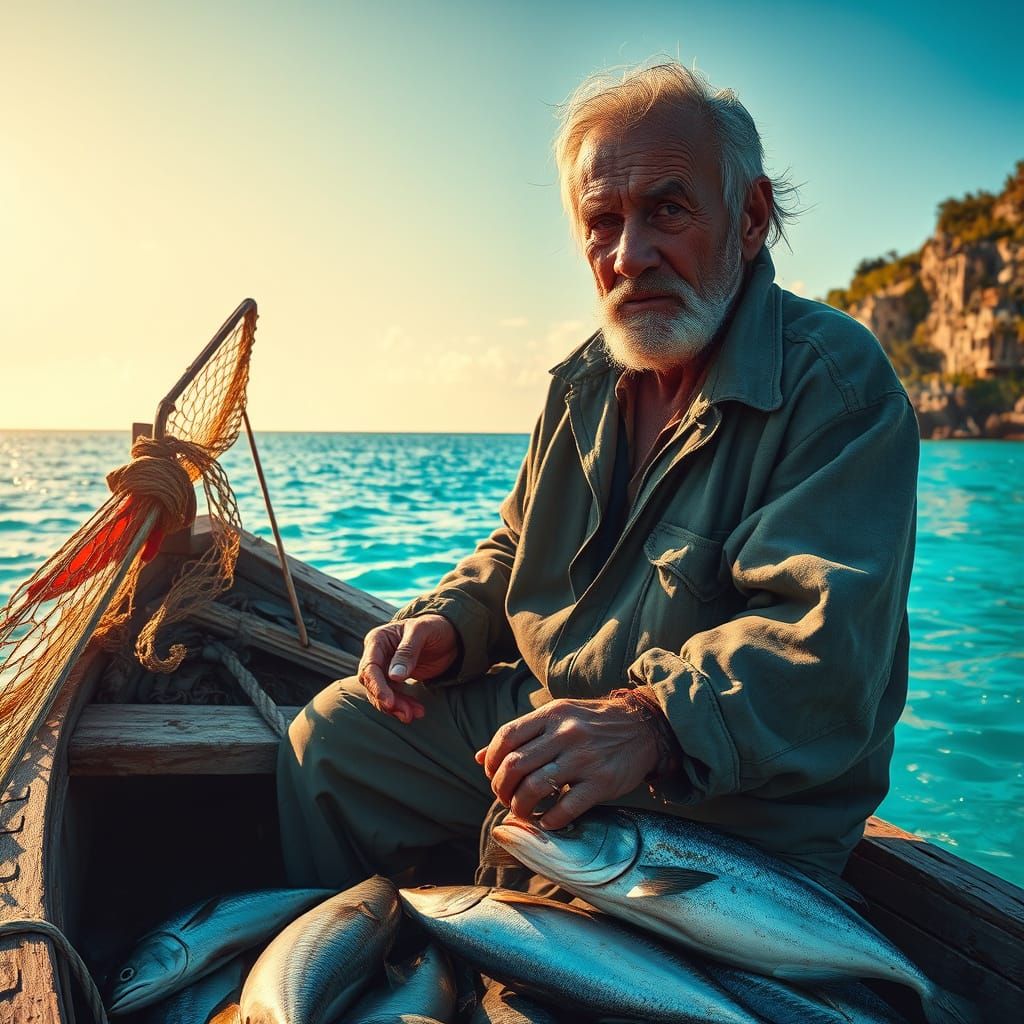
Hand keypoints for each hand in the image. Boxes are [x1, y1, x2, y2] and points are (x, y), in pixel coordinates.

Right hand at [357, 614, 457, 723]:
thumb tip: (394, 676)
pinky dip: (403, 706)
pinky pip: (393, 696)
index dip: (377, 686)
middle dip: (387, 701)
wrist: (448, 635)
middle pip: (372, 683)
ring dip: (395, 708)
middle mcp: (377, 654)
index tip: (389, 702)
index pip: (369, 667)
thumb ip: (407, 651)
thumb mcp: (422, 632)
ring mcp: (384, 668)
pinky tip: (416, 711)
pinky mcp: (394, 680)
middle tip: (406, 714)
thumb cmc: (434, 627)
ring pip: (381, 694)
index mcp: (378, 639)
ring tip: (413, 715)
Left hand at [475, 697, 658, 828]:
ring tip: (521, 811)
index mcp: (552, 714)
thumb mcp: (557, 716)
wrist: (643, 727)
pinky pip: (566, 807)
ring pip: (535, 787)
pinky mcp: (601, 782)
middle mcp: (565, 734)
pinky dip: (550, 820)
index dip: (492, 761)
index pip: (506, 736)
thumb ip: (521, 734)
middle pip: (515, 765)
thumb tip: (480, 758)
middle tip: (505, 798)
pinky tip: (547, 821)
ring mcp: (584, 758)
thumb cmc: (593, 723)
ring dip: (520, 806)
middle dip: (502, 788)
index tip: (493, 776)